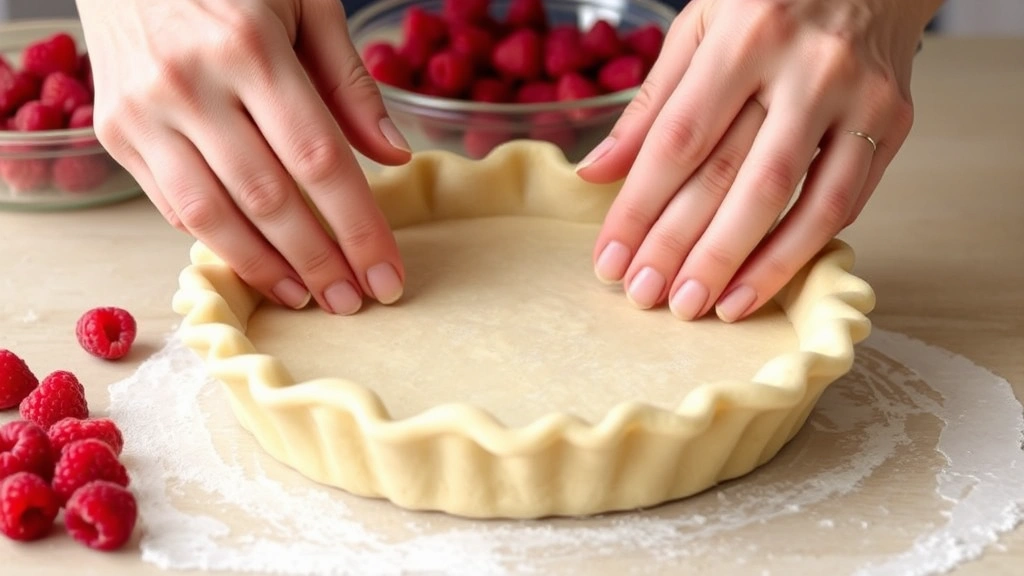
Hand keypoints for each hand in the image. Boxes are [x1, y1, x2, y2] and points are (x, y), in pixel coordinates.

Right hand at [76, 0, 411, 313]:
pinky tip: (257, 262)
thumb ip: (350, 81)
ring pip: (212, 215)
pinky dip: (218, 241)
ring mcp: (143, 110)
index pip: (318, 159)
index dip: (357, 227)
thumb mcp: (305, 2)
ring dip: (264, 267)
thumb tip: (394, 156)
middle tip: (352, 301)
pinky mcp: (113, 131)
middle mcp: (190, 82)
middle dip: (317, 261)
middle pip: (268, 198)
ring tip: (306, 296)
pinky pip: (172, 204)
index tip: (386, 275)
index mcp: (249, 45)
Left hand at [577, 0, 940, 321]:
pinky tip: (762, 282)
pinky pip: (845, 202)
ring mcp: (858, 98)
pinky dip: (801, 249)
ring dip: (749, 266)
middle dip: (685, 248)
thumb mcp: (699, 28)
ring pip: (800, 201)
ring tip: (707, 308)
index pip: (678, 140)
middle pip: (735, 178)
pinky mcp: (894, 122)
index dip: (638, 209)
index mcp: (744, 35)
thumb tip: (595, 171)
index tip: (609, 260)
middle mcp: (806, 67)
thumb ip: (650, 104)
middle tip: (648, 297)